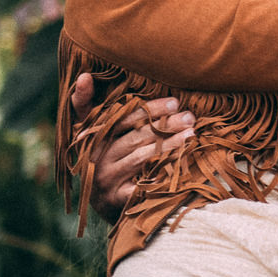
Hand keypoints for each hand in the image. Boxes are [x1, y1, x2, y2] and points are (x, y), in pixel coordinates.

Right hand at [72, 72, 193, 216]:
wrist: (102, 201)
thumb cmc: (105, 156)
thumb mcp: (95, 130)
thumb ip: (89, 104)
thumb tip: (85, 75)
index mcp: (92, 135)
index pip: (124, 117)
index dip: (150, 109)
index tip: (175, 102)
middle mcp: (96, 155)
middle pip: (137, 136)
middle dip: (167, 124)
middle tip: (191, 116)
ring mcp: (106, 178)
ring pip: (142, 157)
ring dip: (170, 145)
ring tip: (192, 134)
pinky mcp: (116, 199)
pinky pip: (143, 186)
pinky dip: (160, 177)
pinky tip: (179, 168)